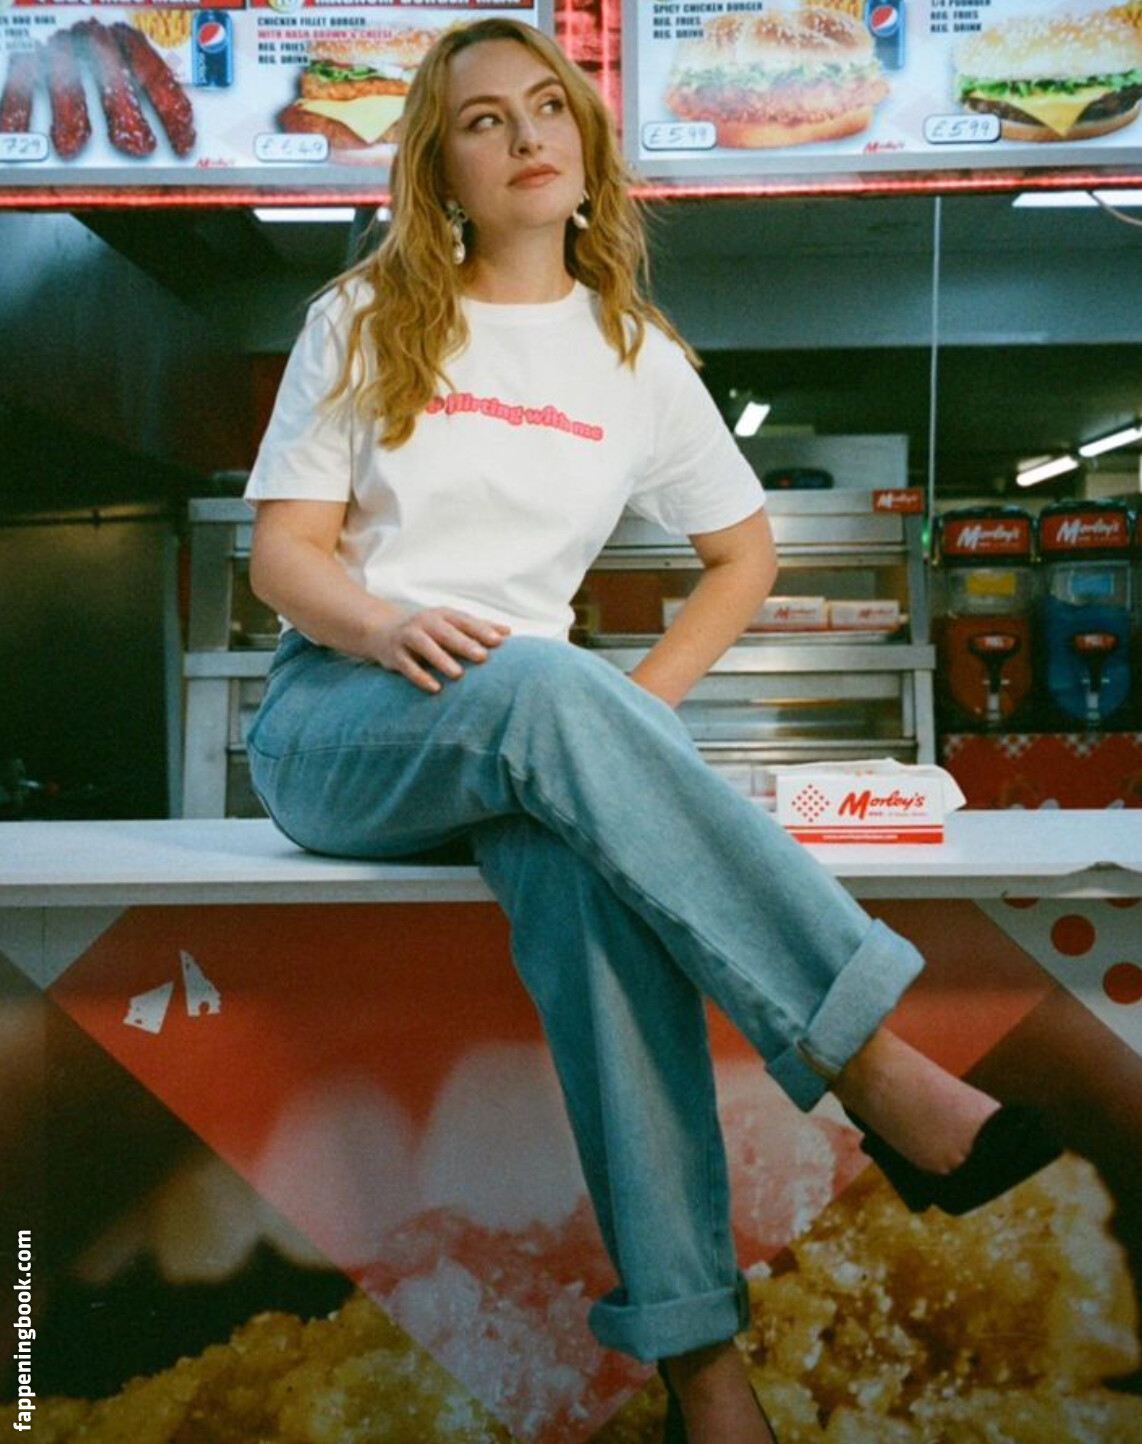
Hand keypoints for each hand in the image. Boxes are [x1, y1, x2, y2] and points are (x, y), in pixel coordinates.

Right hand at [369, 608, 510, 692]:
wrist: (383, 632)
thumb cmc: (428, 631)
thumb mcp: (450, 624)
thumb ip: (478, 628)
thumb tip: (508, 632)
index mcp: (442, 615)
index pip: (464, 620)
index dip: (481, 630)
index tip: (499, 641)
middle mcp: (424, 622)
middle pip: (445, 632)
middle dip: (464, 644)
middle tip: (483, 657)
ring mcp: (407, 637)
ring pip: (424, 646)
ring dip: (441, 659)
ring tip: (458, 674)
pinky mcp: (395, 654)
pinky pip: (407, 666)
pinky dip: (420, 677)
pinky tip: (435, 688)